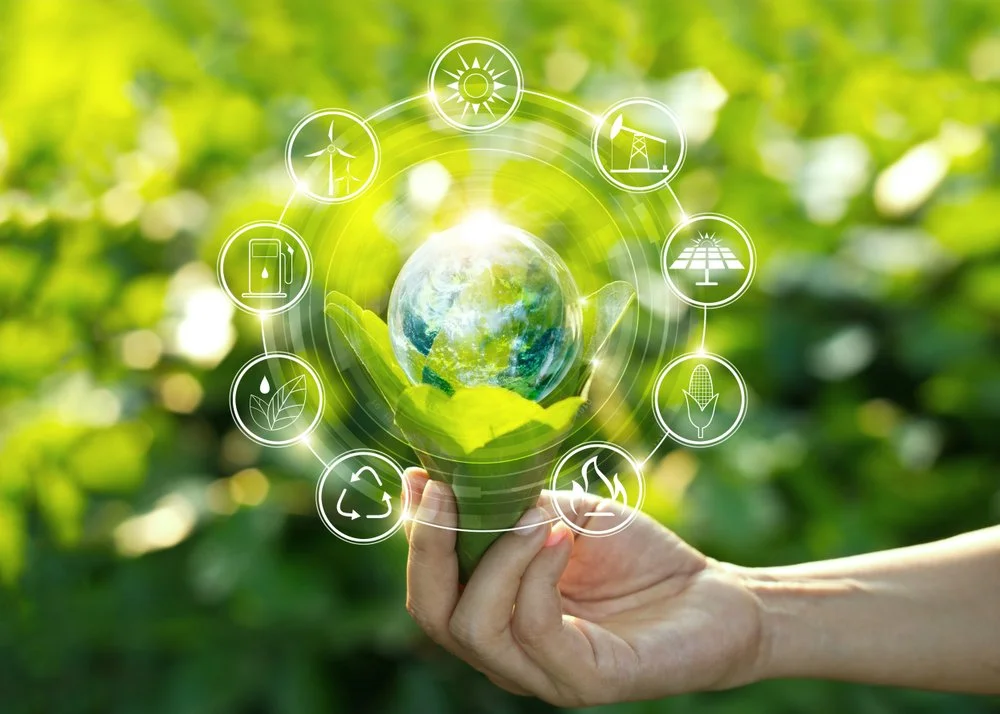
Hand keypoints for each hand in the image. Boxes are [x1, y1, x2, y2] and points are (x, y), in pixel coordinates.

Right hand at [403, 468, 764, 705]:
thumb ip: (514, 507)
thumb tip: (457, 477)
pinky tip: (559, 538)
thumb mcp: (565, 516)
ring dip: (495, 557)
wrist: (714, 596)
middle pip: (432, 612)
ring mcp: (541, 672)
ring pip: (474, 626)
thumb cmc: (637, 557)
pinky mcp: (585, 680)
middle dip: (430, 547)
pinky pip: (537, 630)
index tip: (419, 476)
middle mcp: (506, 650)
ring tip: (531, 516)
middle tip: (447, 492)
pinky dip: (536, 575)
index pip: (430, 585)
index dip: (416, 532)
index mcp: (494, 610)